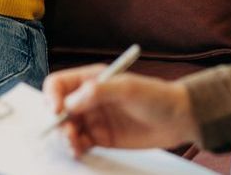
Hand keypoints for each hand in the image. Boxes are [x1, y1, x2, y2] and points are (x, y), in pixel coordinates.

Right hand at [43, 64, 197, 156]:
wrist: (178, 119)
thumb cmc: (157, 96)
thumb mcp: (128, 88)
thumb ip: (98, 92)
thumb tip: (70, 102)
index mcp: (92, 79)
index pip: (59, 84)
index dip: (52, 96)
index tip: (56, 110)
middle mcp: (89, 98)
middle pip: (59, 108)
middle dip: (58, 121)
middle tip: (67, 132)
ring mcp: (94, 118)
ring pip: (66, 128)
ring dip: (64, 137)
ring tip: (75, 144)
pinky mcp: (100, 137)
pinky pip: (79, 143)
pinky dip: (74, 148)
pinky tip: (79, 150)